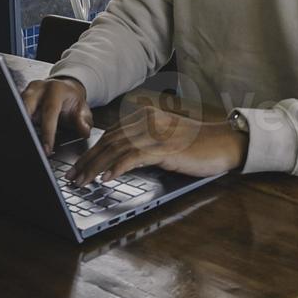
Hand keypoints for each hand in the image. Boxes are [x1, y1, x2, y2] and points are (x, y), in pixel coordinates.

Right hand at [20, 77, 92, 154]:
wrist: (64, 90)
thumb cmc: (71, 101)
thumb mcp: (83, 109)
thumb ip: (84, 120)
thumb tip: (84, 130)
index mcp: (56, 89)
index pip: (50, 111)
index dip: (48, 131)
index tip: (46, 148)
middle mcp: (38, 88)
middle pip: (26, 106)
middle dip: (26, 127)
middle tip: (30, 147)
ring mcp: (26, 92)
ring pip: (17, 109)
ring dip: (20, 126)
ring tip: (24, 144)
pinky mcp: (19, 99)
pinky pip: (15, 112)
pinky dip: (18, 125)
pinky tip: (22, 138)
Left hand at [67, 95, 248, 186]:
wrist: (224, 143)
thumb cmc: (197, 146)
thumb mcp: (165, 140)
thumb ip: (143, 144)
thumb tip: (117, 161)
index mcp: (146, 116)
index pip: (111, 134)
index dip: (91, 151)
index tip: (78, 166)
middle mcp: (148, 121)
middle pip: (109, 141)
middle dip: (88, 160)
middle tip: (73, 177)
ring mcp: (155, 133)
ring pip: (116, 149)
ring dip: (96, 167)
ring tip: (83, 181)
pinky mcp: (164, 147)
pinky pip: (133, 157)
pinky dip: (117, 167)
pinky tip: (106, 178)